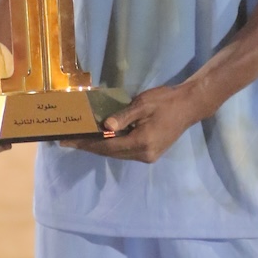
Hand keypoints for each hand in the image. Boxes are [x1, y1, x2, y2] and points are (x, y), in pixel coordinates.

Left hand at [62, 84, 200, 163]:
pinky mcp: (151, 154)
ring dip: (100, 148)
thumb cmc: (166, 101)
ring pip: (118, 154)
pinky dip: (113, 146)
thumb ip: (123, 116)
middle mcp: (144, 154)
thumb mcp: (143, 104)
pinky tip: (102, 140)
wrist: (189, 106)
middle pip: (111, 152)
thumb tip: (104, 127)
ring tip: (81, 140)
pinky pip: (126, 152)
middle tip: (69, 141)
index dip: (86, 144)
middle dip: (90, 147)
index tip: (67, 142)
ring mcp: (148, 156)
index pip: (107, 145)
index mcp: (142, 142)